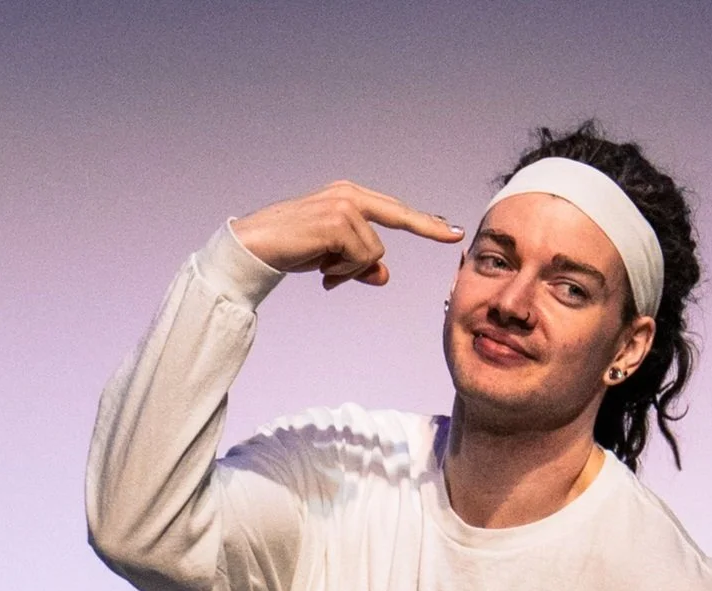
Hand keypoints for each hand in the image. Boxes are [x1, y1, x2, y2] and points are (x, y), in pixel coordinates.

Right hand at [231, 181, 463, 290]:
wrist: (255, 247)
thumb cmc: (290, 249)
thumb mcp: (331, 258)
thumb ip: (359, 265)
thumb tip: (384, 275)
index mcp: (348, 196)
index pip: (393, 210)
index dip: (423, 221)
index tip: (450, 229)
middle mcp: (349, 195)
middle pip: (399, 215)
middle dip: (428, 226)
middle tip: (456, 235)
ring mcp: (344, 206)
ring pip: (374, 251)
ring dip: (352, 270)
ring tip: (325, 272)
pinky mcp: (338, 221)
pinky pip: (360, 258)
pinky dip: (344, 272)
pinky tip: (322, 271)